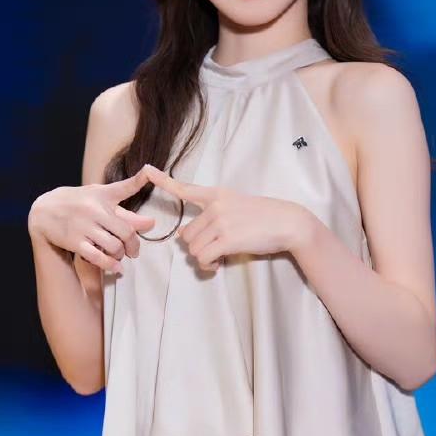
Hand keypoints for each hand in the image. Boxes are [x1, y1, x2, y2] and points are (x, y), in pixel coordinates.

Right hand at [28, 167, 156, 271]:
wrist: (44, 211)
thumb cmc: (78, 203)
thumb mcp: (100, 197)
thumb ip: (125, 210)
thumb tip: (151, 223)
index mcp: (102, 196)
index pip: (125, 191)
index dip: (141, 197)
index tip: (149, 193)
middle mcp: (94, 210)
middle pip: (125, 232)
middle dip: (133, 245)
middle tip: (133, 251)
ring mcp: (84, 227)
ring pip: (114, 246)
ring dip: (120, 254)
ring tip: (118, 255)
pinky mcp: (75, 241)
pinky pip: (97, 257)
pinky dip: (110, 265)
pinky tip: (116, 268)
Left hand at [142, 164, 311, 270]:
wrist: (288, 222)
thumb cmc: (266, 217)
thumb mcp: (238, 206)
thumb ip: (215, 216)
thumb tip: (189, 235)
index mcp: (216, 195)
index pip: (186, 189)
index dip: (164, 181)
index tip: (147, 170)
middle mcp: (215, 206)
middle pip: (187, 235)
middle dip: (198, 247)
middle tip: (214, 251)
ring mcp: (220, 221)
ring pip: (193, 249)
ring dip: (204, 258)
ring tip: (219, 257)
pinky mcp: (227, 238)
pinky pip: (203, 257)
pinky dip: (208, 265)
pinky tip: (218, 263)